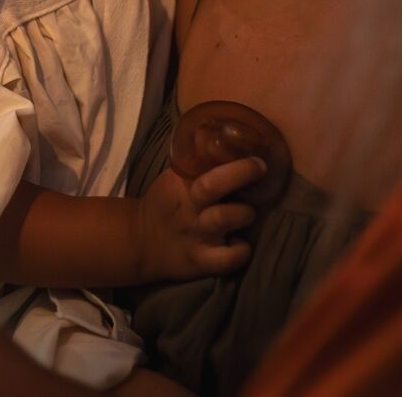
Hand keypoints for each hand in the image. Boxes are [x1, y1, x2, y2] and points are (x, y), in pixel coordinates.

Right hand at [135, 157, 264, 282]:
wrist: (141, 241)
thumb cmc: (165, 204)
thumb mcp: (174, 179)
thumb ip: (197, 163)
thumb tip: (223, 140)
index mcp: (181, 183)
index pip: (204, 162)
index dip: (230, 157)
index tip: (253, 154)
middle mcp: (189, 206)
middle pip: (213, 185)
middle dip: (241, 173)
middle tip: (260, 168)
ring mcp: (196, 234)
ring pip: (224, 218)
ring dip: (244, 213)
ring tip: (247, 213)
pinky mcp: (201, 261)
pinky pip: (228, 259)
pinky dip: (241, 251)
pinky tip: (240, 244)